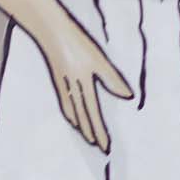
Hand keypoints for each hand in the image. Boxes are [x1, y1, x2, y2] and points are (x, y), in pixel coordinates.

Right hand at [31, 10, 133, 154]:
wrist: (51, 31)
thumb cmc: (77, 42)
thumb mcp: (99, 59)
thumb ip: (112, 79)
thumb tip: (127, 96)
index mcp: (84, 85)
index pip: (94, 114)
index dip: (100, 131)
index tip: (105, 146)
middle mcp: (73, 90)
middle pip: (83, 117)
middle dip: (92, 133)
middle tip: (100, 147)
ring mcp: (64, 86)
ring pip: (73, 112)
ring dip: (81, 126)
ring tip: (88, 138)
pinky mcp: (59, 80)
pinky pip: (66, 103)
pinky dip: (71, 114)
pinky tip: (72, 117)